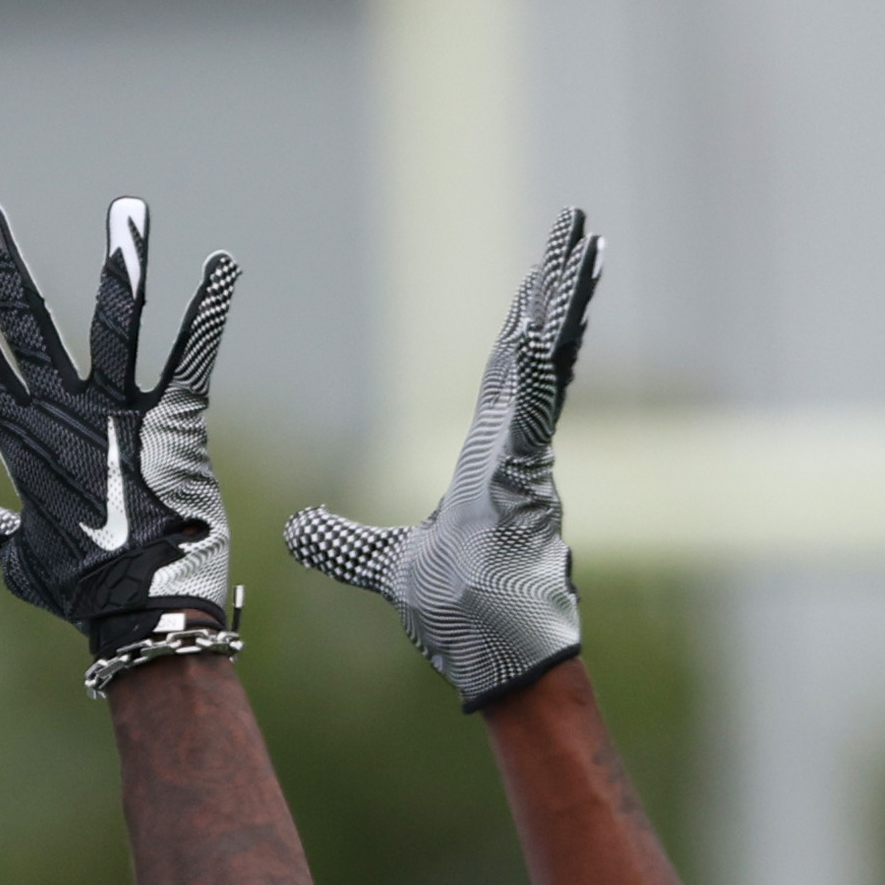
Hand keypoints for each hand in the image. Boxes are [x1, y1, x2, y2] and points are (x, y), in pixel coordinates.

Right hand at [0, 195, 236, 658]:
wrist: (142, 616)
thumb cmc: (84, 595)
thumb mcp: (25, 564)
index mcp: (23, 447)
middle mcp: (64, 419)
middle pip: (25, 326)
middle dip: (0, 264)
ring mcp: (117, 417)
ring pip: (112, 325)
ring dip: (121, 263)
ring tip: (128, 208)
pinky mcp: (173, 426)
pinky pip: (190, 357)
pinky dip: (209, 311)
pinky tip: (223, 264)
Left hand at [285, 211, 601, 705]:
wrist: (491, 661)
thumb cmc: (460, 618)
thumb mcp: (386, 567)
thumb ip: (344, 544)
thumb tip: (297, 527)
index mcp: (488, 456)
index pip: (509, 368)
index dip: (525, 316)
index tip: (542, 269)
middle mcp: (515, 448)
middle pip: (538, 345)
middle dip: (558, 282)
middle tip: (578, 223)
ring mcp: (527, 462)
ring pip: (548, 362)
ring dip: (565, 301)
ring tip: (587, 243)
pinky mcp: (529, 485)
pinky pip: (533, 415)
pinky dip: (539, 372)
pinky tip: (542, 326)